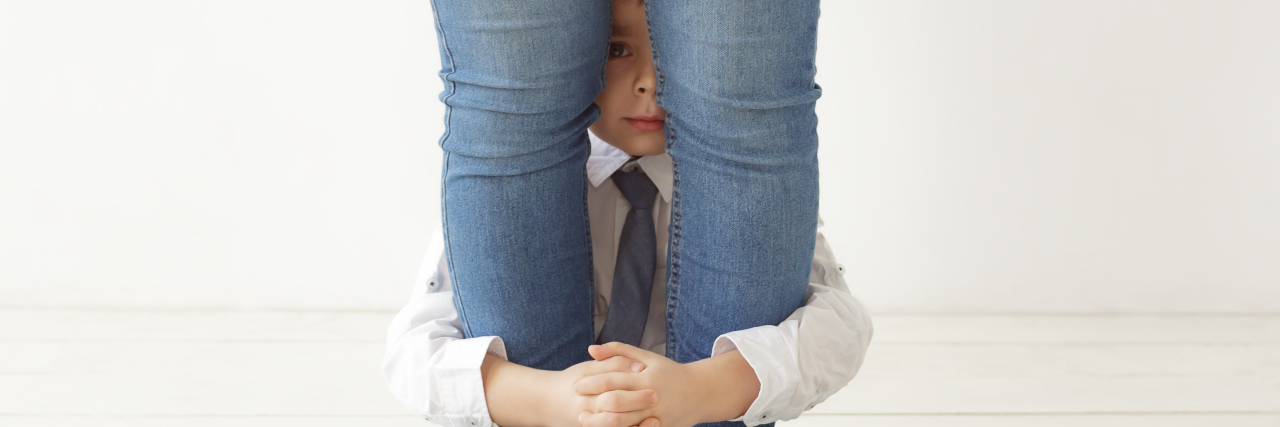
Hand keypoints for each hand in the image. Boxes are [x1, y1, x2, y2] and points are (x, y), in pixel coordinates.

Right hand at [480, 354, 656, 426]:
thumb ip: (611, 363)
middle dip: (636, 401)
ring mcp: (590, 422)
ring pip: (614, 424)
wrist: (546, 403)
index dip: (631, 379)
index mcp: (587, 389)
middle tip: (655, 396)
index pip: (611, 382)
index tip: (649, 377)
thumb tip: (639, 365)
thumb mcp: (588, 369)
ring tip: (655, 418)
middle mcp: (587, 408)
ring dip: (636, 423)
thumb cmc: (571, 382)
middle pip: (614, 404)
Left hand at [574, 343, 727, 426]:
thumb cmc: (670, 373)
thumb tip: (590, 349)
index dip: (591, 383)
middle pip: (615, 403)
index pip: (612, 380)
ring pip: (623, 423)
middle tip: (577, 405)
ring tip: (584, 420)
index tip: (576, 385)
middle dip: (593, 404)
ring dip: (600, 423)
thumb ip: (618, 351)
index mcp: (645, 377)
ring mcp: (656, 416)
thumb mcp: (647, 358)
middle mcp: (650, 397)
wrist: (701, 393)